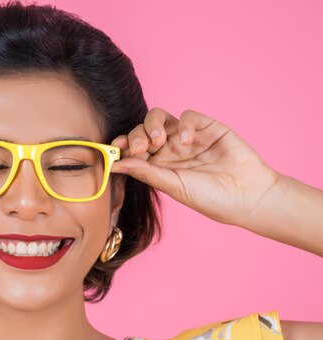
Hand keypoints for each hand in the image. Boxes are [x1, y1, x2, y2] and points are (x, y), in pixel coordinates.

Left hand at [110, 108, 278, 226]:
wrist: (248, 197)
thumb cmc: (211, 198)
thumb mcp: (174, 186)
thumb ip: (146, 173)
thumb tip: (115, 164)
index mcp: (158, 165)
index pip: (133, 149)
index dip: (122, 146)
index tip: (116, 149)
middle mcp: (169, 149)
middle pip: (142, 130)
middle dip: (136, 136)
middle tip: (141, 148)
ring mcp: (188, 137)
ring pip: (160, 117)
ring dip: (153, 125)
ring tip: (158, 141)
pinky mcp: (207, 127)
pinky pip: (188, 116)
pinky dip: (184, 125)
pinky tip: (187, 142)